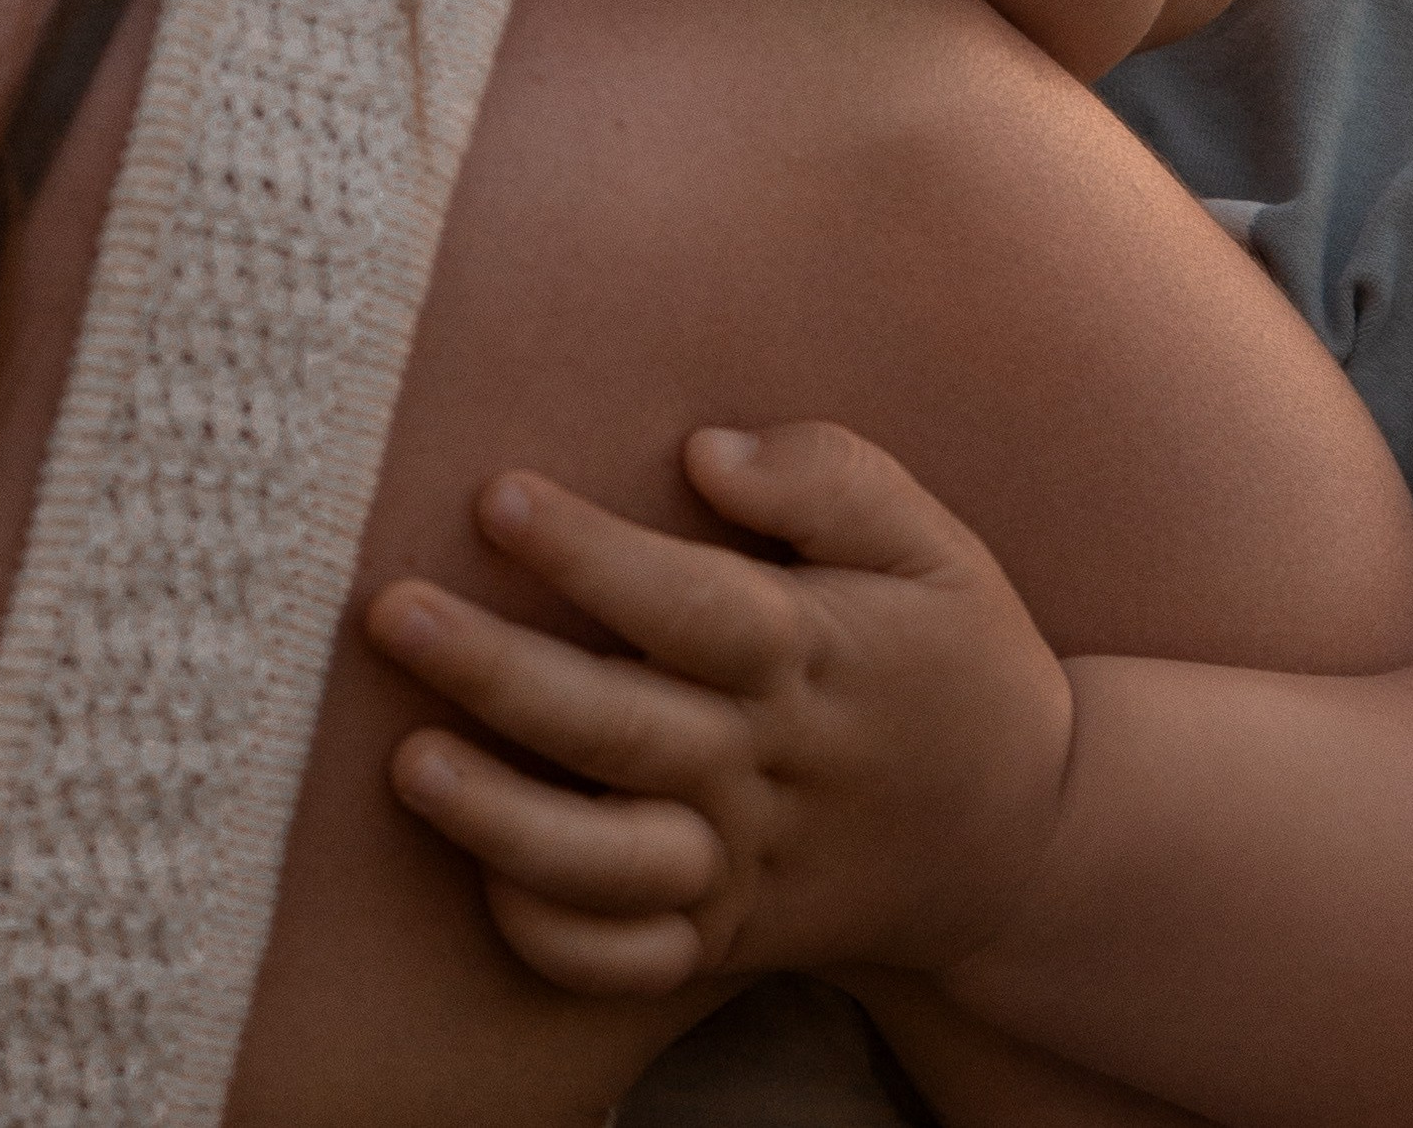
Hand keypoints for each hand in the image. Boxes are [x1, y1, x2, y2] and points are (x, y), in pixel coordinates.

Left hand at [365, 421, 1074, 998]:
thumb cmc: (951, 656)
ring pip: (607, 863)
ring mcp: (739, 863)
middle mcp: (761, 765)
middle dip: (496, 671)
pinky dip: (555, 941)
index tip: (496, 496)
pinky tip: (483, 880)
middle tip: (389, 611)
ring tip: (404, 762)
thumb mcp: (930, 542)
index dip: (589, 553)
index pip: (685, 602)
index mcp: (808, 653)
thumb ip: (829, 475)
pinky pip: (627, 963)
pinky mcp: (723, 936)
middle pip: (616, 726)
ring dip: (501, 821)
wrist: (1024, 843)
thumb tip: (705, 449)